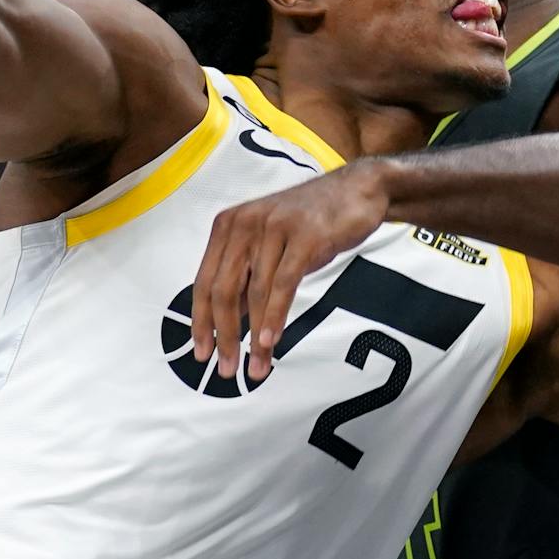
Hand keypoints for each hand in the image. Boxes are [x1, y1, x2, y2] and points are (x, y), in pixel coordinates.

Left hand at [191, 160, 392, 380]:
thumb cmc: (311, 222)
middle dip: (224, 336)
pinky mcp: (304, 236)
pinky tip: (271, 341)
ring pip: (254, 293)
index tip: (202, 352)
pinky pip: (283, 284)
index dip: (200, 321)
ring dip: (253, 336)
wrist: (358, 189)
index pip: (204, 281)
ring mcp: (274, 228)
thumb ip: (246, 276)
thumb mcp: (270, 245)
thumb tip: (226, 322)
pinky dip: (274, 317)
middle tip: (226, 369)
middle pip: (223, 290)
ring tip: (256, 366)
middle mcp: (245, 223)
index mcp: (229, 226)